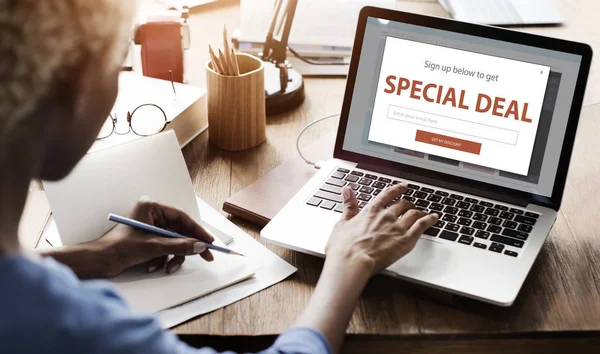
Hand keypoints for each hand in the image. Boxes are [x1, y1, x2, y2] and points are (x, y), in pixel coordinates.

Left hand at [92, 198, 214, 277]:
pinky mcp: (147, 241)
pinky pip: (165, 249)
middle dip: (188, 247)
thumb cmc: (118, 248)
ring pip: (174, 242)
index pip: (181, 217)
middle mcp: (152, 215)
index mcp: (151, 207)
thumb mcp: (153, 247)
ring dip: (172, 256)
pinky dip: (162, 259)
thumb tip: (200, 246)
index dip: (197, 230)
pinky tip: (153, 267)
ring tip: (167, 267)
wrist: (98, 262)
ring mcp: (150, 229)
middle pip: (180, 231)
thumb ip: (179, 245)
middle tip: (206, 256)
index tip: (209, 241)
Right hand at [325, 183, 437, 276]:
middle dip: (408, 204)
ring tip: (424, 212)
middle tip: (411, 205)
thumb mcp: (342, 223)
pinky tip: (434, 218)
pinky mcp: (406, 240)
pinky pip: (422, 225)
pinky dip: (430, 220)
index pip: (387, 194)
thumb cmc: (344, 247)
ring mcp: (397, 227)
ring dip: (420, 211)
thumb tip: (347, 191)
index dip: (397, 189)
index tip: (403, 187)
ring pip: (414, 213)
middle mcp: (386, 215)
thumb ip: (348, 206)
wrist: (352, 261)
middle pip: (402, 204)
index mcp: (371, 210)